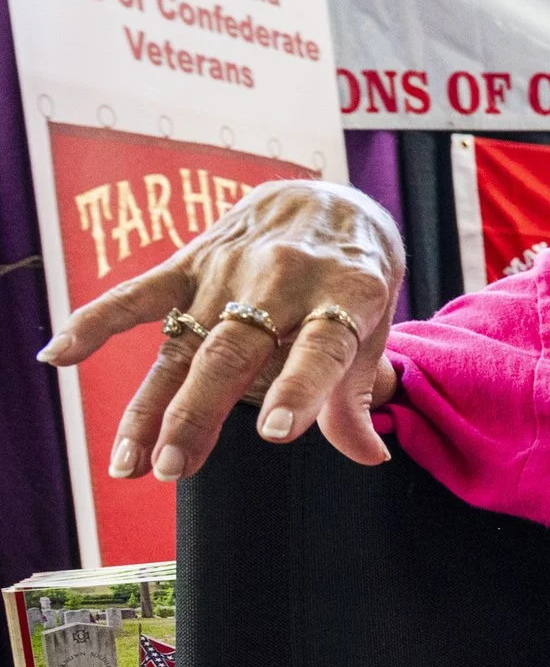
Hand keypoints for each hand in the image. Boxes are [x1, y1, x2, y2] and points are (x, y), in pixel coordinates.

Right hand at [38, 180, 403, 481]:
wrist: (329, 199)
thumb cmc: (355, 277)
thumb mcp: (374, 328)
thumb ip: (356, 394)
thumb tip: (369, 457)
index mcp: (344, 296)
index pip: (321, 348)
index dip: (299, 390)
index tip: (275, 432)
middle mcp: (283, 282)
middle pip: (233, 353)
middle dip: (200, 413)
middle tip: (176, 468)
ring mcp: (231, 271)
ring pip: (183, 345)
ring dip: (153, 406)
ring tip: (132, 462)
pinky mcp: (191, 262)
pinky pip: (137, 294)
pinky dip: (95, 322)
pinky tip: (59, 356)